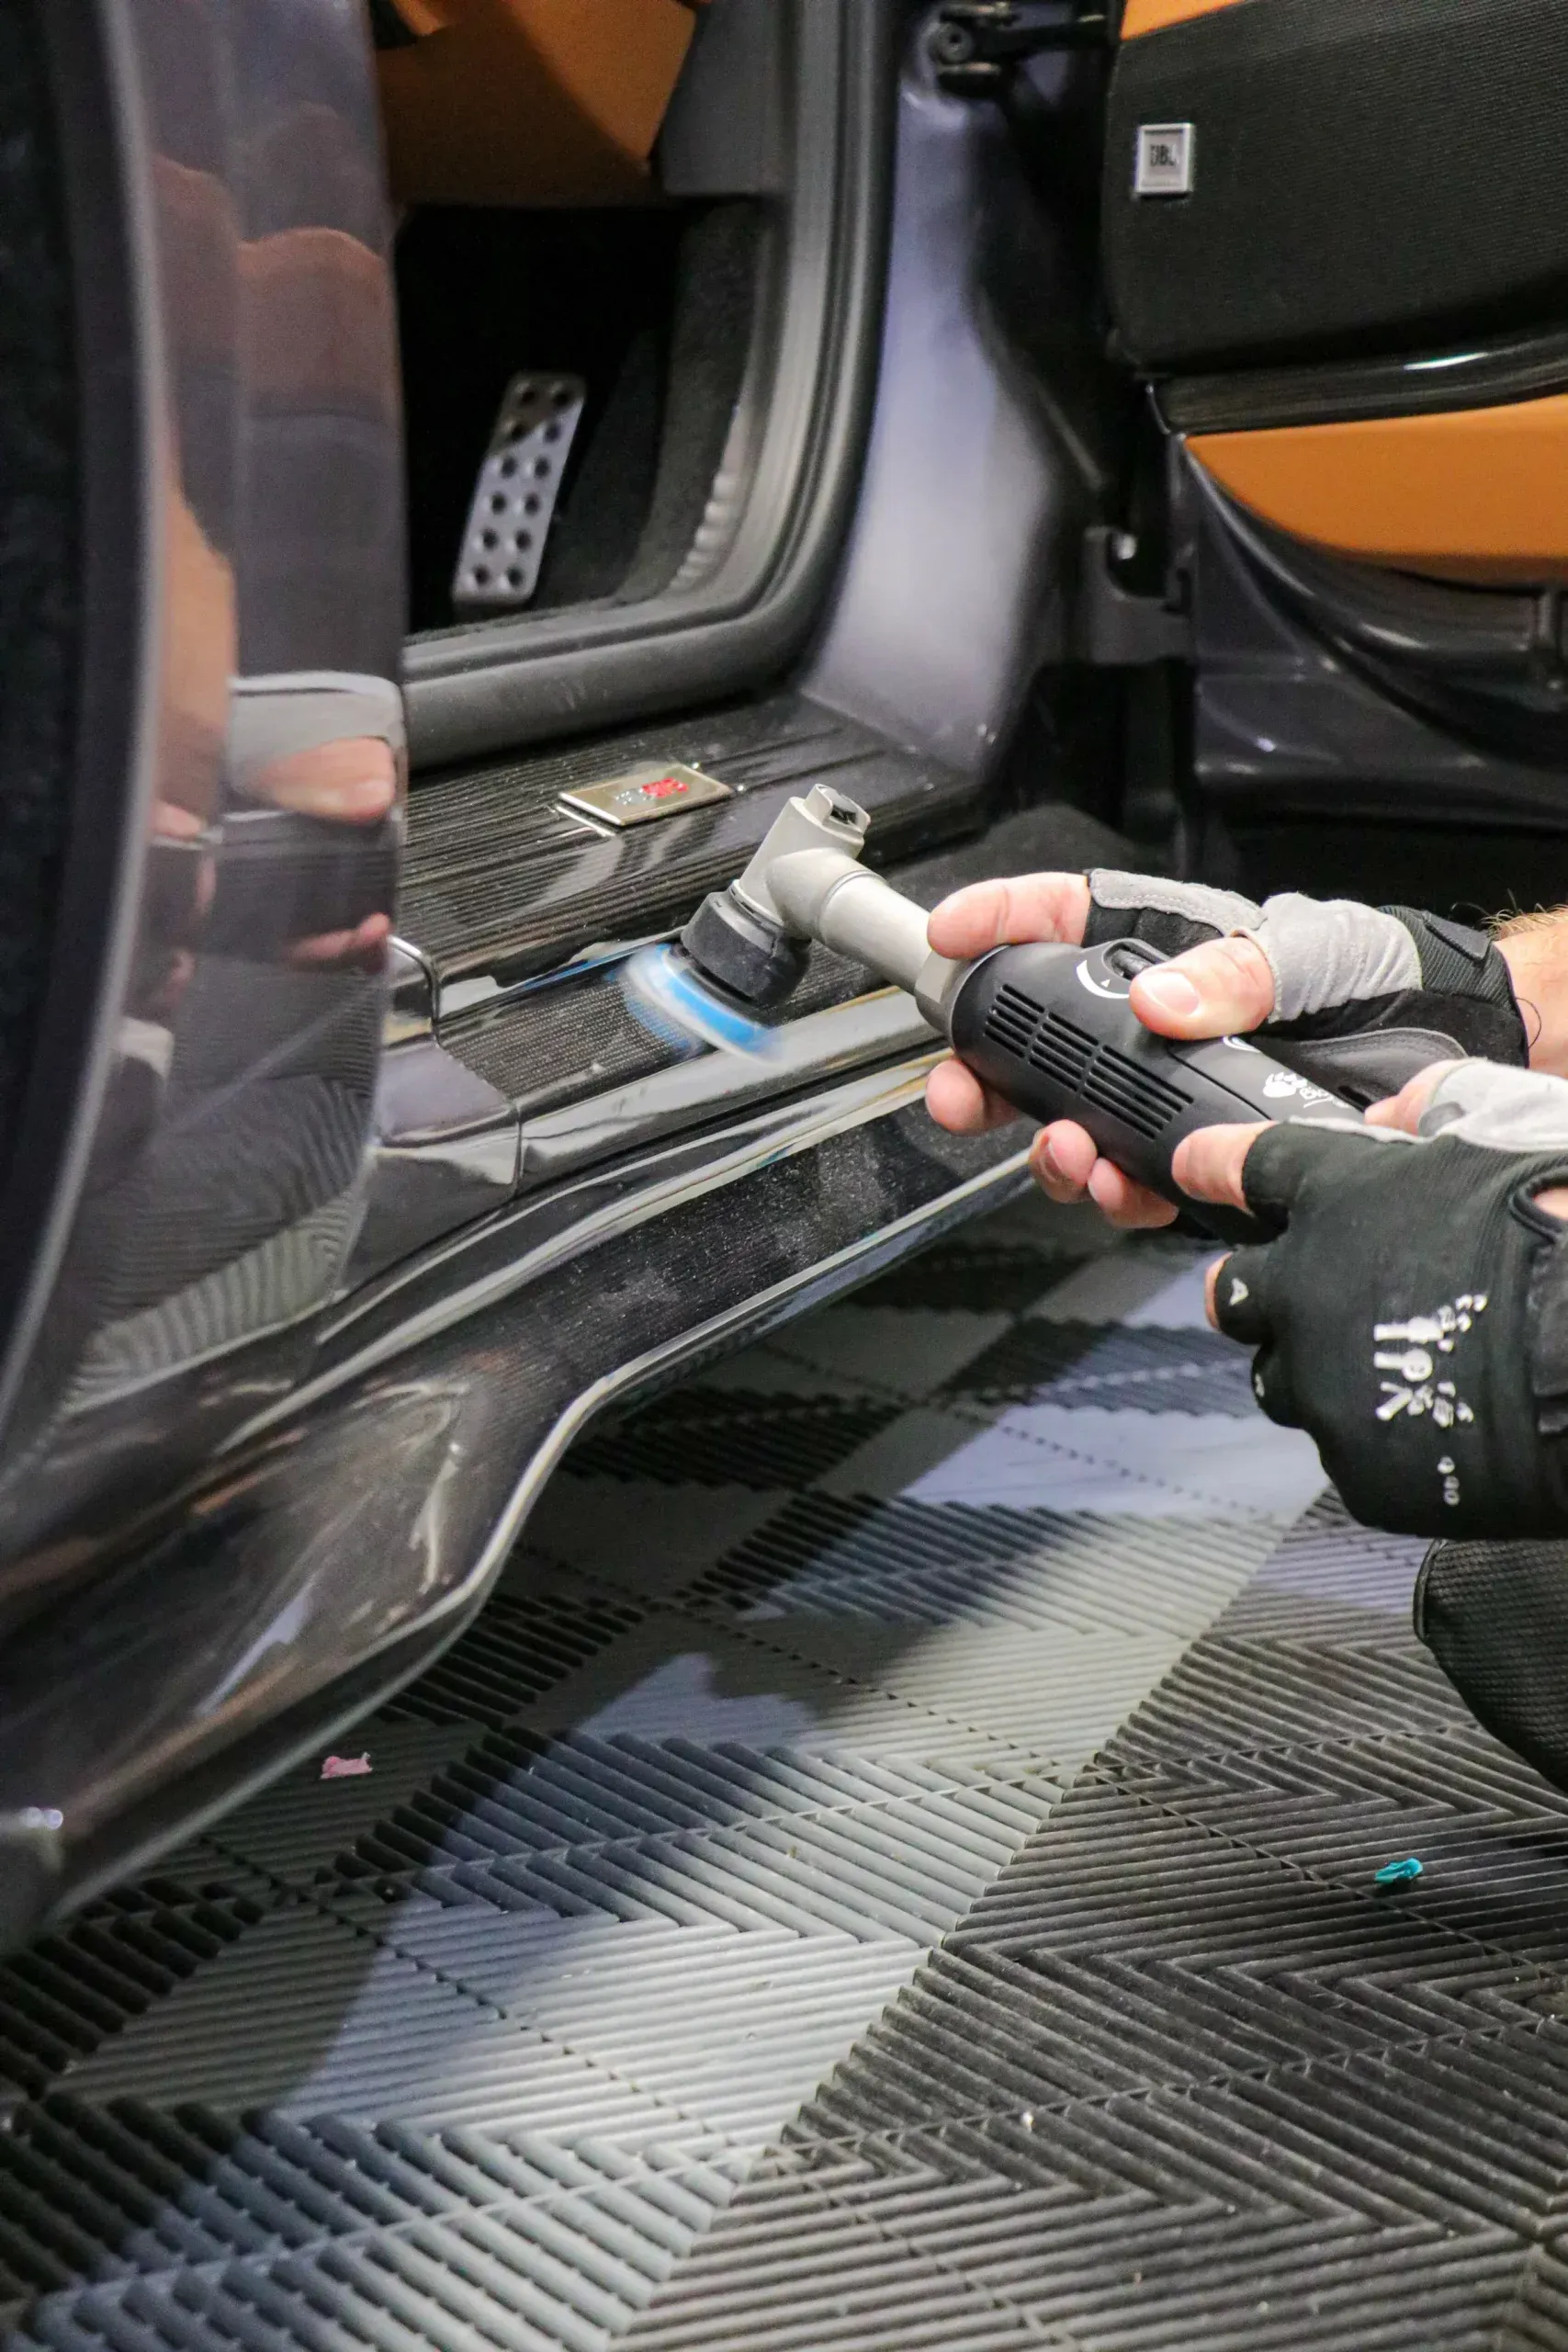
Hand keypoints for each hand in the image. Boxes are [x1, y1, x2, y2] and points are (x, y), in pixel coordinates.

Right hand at [923, 866, 1529, 1226]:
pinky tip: (1123, 1186)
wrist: (1449, 1052)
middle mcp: (1150, 1018)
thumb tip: (1160, 1002)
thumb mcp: (1313, 950)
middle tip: (959, 1093)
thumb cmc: (1385, 977)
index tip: (948, 939)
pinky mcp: (1192, 1150)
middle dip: (981, 1072)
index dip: (994, 922)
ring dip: (1050, 1146)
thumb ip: (1233, 971)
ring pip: (1067, 1120)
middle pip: (1032, 1039)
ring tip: (1069, 1152)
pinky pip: (1129, 1178)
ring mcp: (1164, 1089)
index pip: (1058, 917)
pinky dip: (1113, 1190)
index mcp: (1166, 943)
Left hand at [1184, 1062, 1567, 1536]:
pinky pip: (1349, 1452)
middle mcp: (1307, 1292)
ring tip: (1386, 1367)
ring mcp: (1326, 1387)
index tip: (1195, 1167)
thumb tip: (1400, 1112)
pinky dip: (1382, 1439)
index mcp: (1339, 1198)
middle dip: (1255, 1291)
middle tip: (1300, 1294)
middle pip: (1232, 1294)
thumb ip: (1439, 1103)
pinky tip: (1437, 1422)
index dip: (1216, 1166)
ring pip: (1284, 1382)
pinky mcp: (1360, 1469)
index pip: (1244, 1168)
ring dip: (1316, 1370)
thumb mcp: (1516, 1121)